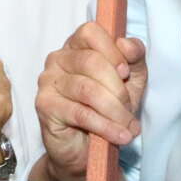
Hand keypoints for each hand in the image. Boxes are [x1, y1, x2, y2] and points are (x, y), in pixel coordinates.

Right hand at [34, 21, 145, 180]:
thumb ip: (135, 57)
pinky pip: (80, 113)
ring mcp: (48, 82)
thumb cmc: (108, 109)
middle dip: (118, 89)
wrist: (87, 148)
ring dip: (115, 111)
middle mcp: (58, 59)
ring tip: (128, 127)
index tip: (126, 73)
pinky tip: (119, 135)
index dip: (112, 51)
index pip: (90, 32)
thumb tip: (127, 44)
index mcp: (76, 46)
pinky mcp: (45, 106)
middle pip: (92, 62)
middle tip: (130, 109)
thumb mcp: (132, 80)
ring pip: (88, 90)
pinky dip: (105, 126)